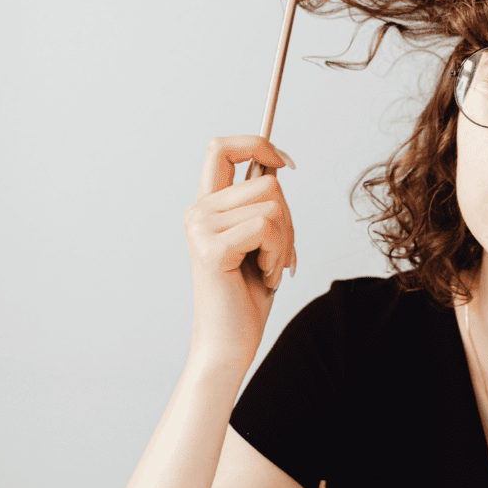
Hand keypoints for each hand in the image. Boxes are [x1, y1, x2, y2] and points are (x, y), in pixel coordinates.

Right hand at [183, 135, 295, 369]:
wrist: (229, 344)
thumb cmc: (246, 297)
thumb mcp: (259, 240)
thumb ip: (261, 204)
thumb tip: (277, 165)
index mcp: (206, 207)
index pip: (221, 147)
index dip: (257, 143)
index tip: (285, 162)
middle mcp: (198, 211)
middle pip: (267, 182)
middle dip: (289, 220)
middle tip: (279, 255)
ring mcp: (201, 228)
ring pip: (273, 205)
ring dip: (285, 241)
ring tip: (268, 268)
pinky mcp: (211, 248)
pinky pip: (266, 227)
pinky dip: (277, 253)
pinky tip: (264, 276)